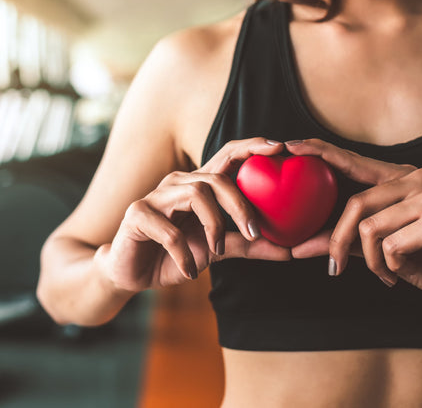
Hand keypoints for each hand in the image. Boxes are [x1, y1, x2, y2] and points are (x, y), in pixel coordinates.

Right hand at [96, 137, 291, 292]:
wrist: (132, 275)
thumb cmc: (176, 255)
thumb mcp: (217, 250)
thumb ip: (248, 245)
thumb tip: (288, 251)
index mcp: (199, 186)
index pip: (228, 156)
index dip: (252, 147)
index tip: (280, 148)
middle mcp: (179, 183)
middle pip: (216, 178)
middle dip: (240, 205)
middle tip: (256, 233)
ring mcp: (157, 196)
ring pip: (196, 194)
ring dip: (213, 226)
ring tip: (216, 252)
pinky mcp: (137, 214)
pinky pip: (169, 231)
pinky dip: (184, 254)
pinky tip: (190, 272)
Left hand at [286, 138, 421, 308]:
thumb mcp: (379, 248)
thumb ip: (344, 240)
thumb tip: (298, 246)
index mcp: (401, 178)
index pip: (355, 161)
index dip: (323, 151)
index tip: (292, 145)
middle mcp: (416, 179)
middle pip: (356, 203)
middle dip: (338, 241)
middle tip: (334, 268)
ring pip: (370, 228)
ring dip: (373, 261)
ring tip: (388, 272)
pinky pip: (391, 246)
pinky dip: (391, 267)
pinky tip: (408, 271)